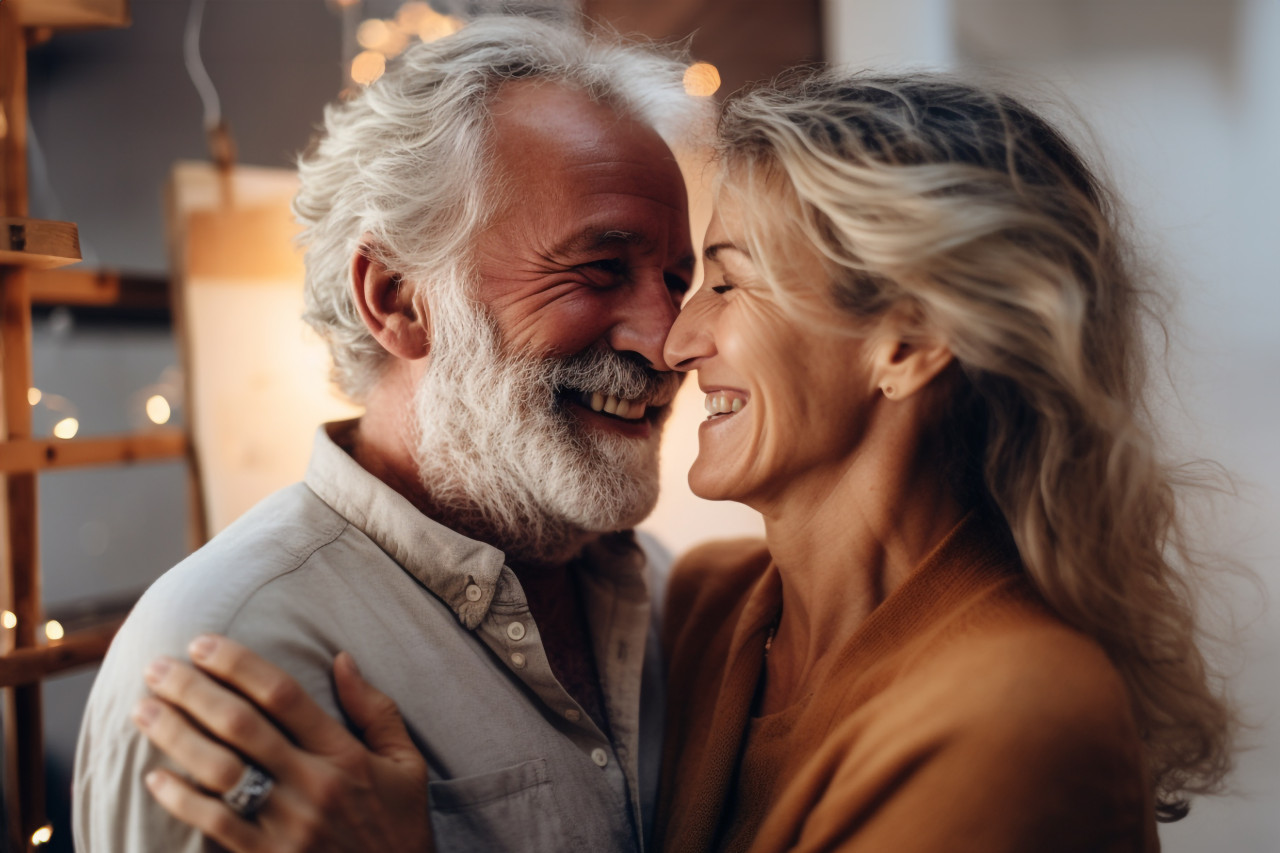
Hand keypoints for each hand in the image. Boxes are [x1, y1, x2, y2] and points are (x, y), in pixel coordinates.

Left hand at [132, 635, 432, 851]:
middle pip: (241, 725)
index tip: (202, 644)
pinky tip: (154, 778)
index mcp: (345, 754)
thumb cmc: (399, 823)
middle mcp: (314, 785)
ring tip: (143, 711)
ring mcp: (288, 825)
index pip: (283, 695)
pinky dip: (180, 801)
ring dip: (175, 736)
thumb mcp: (405, 762)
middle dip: (192, 690)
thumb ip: (375, 709)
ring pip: (219, 771)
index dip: (238, 664)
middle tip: (156, 667)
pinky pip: (214, 826)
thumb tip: (341, 658)